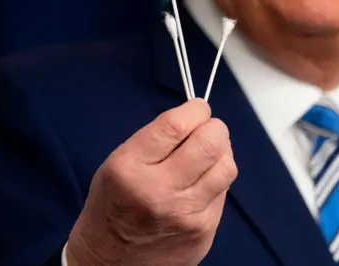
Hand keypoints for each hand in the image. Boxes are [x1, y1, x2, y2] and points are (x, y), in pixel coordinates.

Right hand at [66, 99, 236, 265]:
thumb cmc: (112, 207)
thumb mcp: (117, 165)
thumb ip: (156, 140)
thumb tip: (198, 118)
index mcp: (129, 168)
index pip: (176, 125)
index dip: (195, 109)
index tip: (197, 107)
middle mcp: (159, 191)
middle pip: (209, 142)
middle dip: (214, 127)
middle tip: (208, 128)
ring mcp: (185, 214)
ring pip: (226, 166)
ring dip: (222, 152)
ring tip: (209, 153)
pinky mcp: (203, 230)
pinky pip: (224, 191)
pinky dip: (218, 178)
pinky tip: (204, 180)